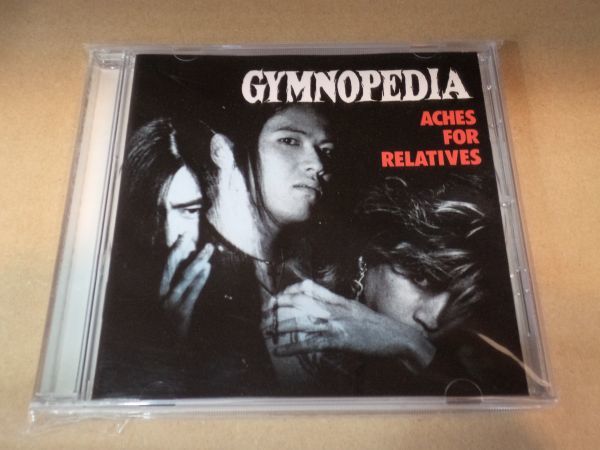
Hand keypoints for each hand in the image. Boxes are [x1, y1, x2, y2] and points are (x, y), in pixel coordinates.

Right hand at [160, 236, 213, 337]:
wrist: (167, 357)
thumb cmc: (172, 331)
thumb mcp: (174, 308)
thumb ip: (182, 290)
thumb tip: (197, 268)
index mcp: (157, 293)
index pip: (165, 266)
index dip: (174, 250)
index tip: (184, 236)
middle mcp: (160, 296)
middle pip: (170, 267)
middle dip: (182, 250)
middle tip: (193, 236)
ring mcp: (169, 305)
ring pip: (183, 277)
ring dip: (197, 261)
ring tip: (208, 250)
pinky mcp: (180, 314)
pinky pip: (191, 292)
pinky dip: (199, 279)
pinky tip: (207, 269)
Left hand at [262, 280, 435, 371]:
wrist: (396, 337)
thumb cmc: (377, 326)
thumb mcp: (355, 309)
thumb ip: (337, 304)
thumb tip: (318, 301)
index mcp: (338, 300)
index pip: (308, 288)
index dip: (289, 291)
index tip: (277, 298)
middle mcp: (334, 309)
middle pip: (300, 301)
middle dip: (278, 306)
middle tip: (264, 312)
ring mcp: (335, 324)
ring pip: (301, 321)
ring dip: (280, 326)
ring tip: (265, 330)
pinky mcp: (338, 341)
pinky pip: (309, 344)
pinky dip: (292, 348)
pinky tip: (279, 351)